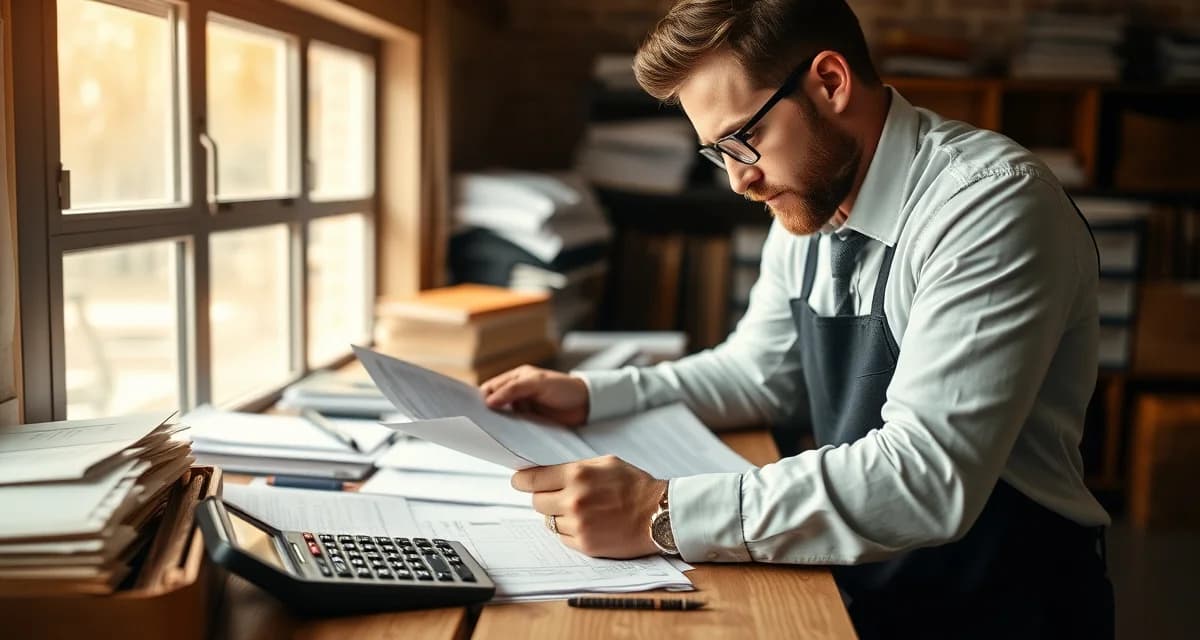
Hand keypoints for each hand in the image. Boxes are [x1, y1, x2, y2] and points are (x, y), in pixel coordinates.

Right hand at [479, 365, 589, 426]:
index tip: (469, 410)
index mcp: (516, 379)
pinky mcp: (530, 426)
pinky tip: (504, 441)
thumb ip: (514, 389)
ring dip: (497, 426)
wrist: (588, 407)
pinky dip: (509, 435)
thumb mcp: (538, 383)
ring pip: (502, 420)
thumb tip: (488, 401)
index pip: (490, 388)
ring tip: (487, 436)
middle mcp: (517, 395)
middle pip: (493, 405)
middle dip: (485, 414)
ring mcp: (523, 412)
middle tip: (475, 425)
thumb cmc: (565, 388)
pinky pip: (514, 431)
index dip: (479, 398)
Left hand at [511, 455, 666, 558]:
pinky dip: (569, 530)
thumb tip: (544, 471)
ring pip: (548, 520)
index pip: (532, 479)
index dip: (522, 480)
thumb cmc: (634, 485)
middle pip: (536, 501)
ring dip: (558, 515)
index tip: (519, 481)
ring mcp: (578, 524)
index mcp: (577, 475)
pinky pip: (562, 537)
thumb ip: (574, 467)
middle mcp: (574, 500)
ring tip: (580, 510)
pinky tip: (587, 523)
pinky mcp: (585, 544)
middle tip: (557, 495)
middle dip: (544, 497)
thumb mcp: (605, 463)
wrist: (659, 514)